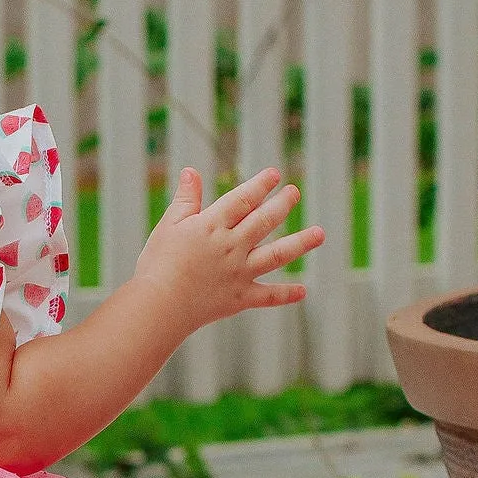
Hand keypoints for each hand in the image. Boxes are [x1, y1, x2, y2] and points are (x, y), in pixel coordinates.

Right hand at [133, 167, 322, 333]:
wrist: (158, 306)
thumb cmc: (157, 264)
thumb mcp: (168, 226)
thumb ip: (185, 199)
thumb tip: (192, 172)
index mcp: (212, 226)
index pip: (242, 200)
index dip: (259, 186)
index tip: (274, 175)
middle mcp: (231, 247)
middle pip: (263, 221)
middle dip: (282, 205)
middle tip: (295, 192)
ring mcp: (239, 273)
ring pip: (276, 255)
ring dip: (300, 243)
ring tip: (320, 233)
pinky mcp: (239, 298)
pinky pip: (267, 296)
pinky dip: (285, 294)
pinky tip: (303, 291)